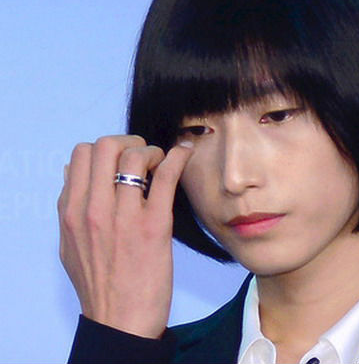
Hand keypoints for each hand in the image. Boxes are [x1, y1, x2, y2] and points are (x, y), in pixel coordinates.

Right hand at [58, 135, 192, 337]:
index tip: (122, 160)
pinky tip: (184, 154)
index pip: (82, 154)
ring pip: (134, 155)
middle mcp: (93, 209)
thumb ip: (70, 207)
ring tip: (161, 165)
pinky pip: (166, 176)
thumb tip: (73, 171)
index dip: (106, 149)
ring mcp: (124, 216)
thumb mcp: (70, 244)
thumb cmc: (99, 284)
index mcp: (72, 212)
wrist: (120, 321)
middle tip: (143, 156)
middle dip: (128, 142)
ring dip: (152, 151)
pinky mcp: (154, 226)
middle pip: (105, 145)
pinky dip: (177, 157)